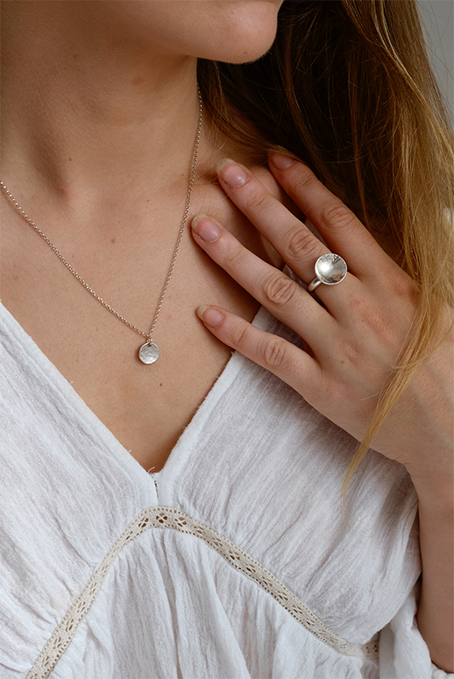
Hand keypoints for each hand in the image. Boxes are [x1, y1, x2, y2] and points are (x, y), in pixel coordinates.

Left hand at [191, 155, 453, 498]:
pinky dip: (236, 334)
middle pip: (298, 245)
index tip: (273, 159)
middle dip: (260, 205)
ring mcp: (336, 346)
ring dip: (235, 257)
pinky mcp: (320, 386)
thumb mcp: (436, 302)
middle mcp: (358, 307)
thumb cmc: (447, 363)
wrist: (452, 428)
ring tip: (202, 228)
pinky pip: (270, 354)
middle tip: (227, 175)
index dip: (302, 186)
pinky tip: (205, 313)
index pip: (338, 220)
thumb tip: (378, 229)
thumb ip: (400, 266)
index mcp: (391, 281)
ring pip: (276, 291)